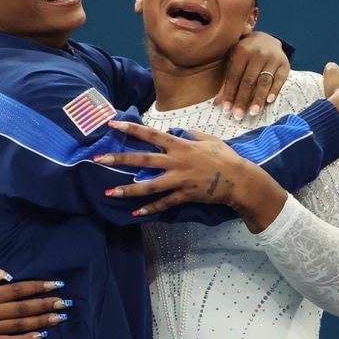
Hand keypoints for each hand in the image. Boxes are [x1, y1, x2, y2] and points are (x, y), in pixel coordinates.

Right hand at [0, 263, 70, 338]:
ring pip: (20, 326)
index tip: (57, 285)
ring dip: (42, 322)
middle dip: (46, 305)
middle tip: (65, 303)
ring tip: (60, 318)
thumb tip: (8, 275)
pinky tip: (42, 335)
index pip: (18, 290)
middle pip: (23, 309)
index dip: (38, 287)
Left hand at [95, 120, 284, 225]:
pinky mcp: (184, 196)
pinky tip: (136, 214)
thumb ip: (189, 134)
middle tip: (98, 160)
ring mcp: (179, 180)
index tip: (113, 124)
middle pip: (143, 160)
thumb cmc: (225, 157)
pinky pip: (164, 203)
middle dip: (119, 159)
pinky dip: (150, 209)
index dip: (131, 129)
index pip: (151, 135)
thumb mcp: (208, 139)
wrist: (239, 180)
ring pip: (149, 186)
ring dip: (128, 190)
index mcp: (181, 145)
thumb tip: (173, 131)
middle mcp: (176, 162)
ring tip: (110, 192)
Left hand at [215, 31, 289, 119]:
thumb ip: (226, 80)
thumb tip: (218, 103)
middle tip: (238, 115)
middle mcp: (257, 54)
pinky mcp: (284, 64)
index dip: (230, 93)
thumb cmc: (245, 53)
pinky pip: (279, 80)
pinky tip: (269, 101)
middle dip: (242, 100)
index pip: (234, 76)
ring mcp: (272, 58)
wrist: (267, 39)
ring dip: (258, 99)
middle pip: (248, 81)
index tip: (227, 109)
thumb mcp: (233, 60)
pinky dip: (274, 91)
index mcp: (241, 51)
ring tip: (253, 112)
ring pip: (264, 82)